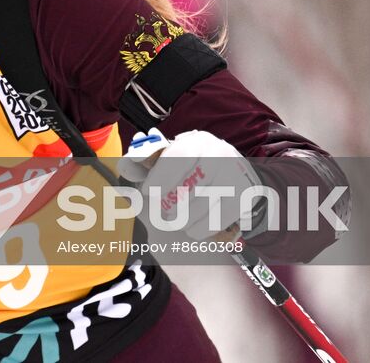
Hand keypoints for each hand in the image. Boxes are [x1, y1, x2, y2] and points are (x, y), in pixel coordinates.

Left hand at [120, 128, 261, 240]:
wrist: (235, 181)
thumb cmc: (192, 170)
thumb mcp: (169, 161)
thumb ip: (143, 163)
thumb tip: (125, 165)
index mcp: (196, 141)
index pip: (178, 157)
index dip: (160, 176)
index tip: (147, 191)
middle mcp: (219, 153)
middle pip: (190, 185)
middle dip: (171, 204)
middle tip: (163, 213)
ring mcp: (234, 175)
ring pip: (201, 205)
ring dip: (184, 218)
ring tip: (177, 220)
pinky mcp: (244, 197)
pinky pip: (217, 219)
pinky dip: (200, 228)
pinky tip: (193, 228)